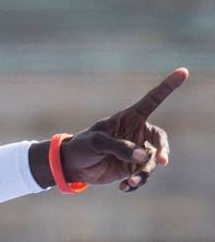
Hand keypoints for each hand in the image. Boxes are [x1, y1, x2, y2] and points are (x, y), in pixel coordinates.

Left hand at [61, 67, 186, 191]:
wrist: (74, 165)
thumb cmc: (83, 146)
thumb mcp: (97, 142)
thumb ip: (119, 147)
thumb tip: (144, 156)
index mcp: (129, 118)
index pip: (152, 100)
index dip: (168, 86)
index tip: (183, 71)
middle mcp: (137, 133)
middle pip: (161, 139)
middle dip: (164, 150)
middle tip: (161, 161)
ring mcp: (138, 151)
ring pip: (152, 162)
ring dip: (144, 173)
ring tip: (130, 182)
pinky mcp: (134, 168)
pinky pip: (143, 176)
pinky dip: (136, 184)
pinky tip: (124, 188)